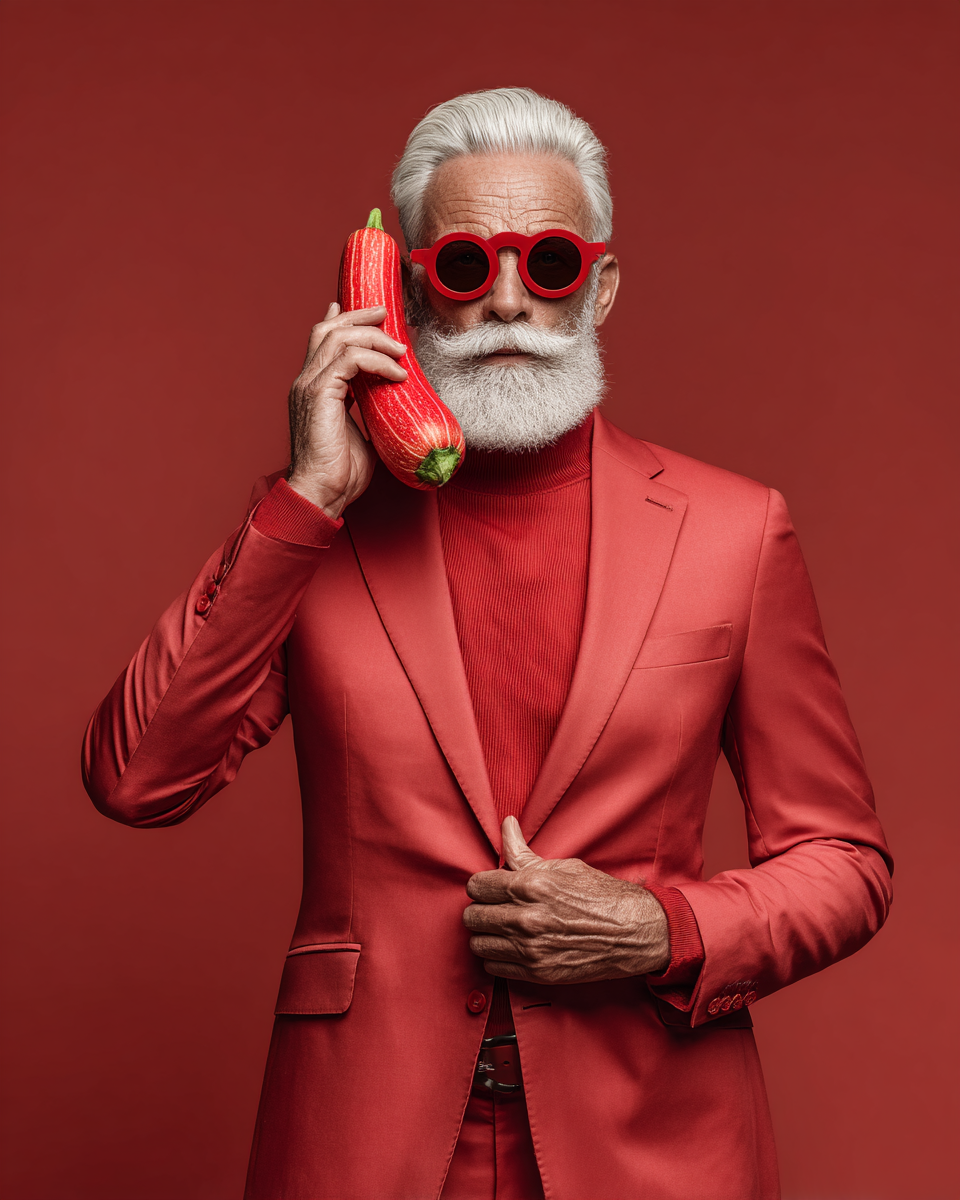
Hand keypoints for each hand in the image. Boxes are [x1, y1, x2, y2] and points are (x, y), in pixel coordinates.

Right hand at [286, 302, 407, 518]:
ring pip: (340, 338)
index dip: (342, 320)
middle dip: (360, 317)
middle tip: (386, 312)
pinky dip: (378, 361)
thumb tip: (388, 402)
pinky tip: (396, 374)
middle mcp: (306, 381)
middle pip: (328, 329)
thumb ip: (366, 409)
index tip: (370, 314)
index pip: (321, 340)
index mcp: (312, 388)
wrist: (321, 492)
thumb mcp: (358, 431)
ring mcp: (310, 386)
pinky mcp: (320, 394)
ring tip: (400, 350)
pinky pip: (351, 360)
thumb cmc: (340, 472)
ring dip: (375, 338)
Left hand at [463, 817, 669, 983]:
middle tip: (493, 908)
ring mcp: (531, 948)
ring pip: (478, 944)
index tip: (488, 888)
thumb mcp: (563, 867)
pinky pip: (493, 967)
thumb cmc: (600, 896)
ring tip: (500, 928)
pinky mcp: (537, 973)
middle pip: (473, 916)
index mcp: (530, 886)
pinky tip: (511, 947)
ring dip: (485, 935)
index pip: (476, 886)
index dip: (481, 885)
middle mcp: (526, 918)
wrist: (633, 932)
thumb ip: (524, 853)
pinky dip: (497, 957)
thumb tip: (506, 826)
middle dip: (480, 909)